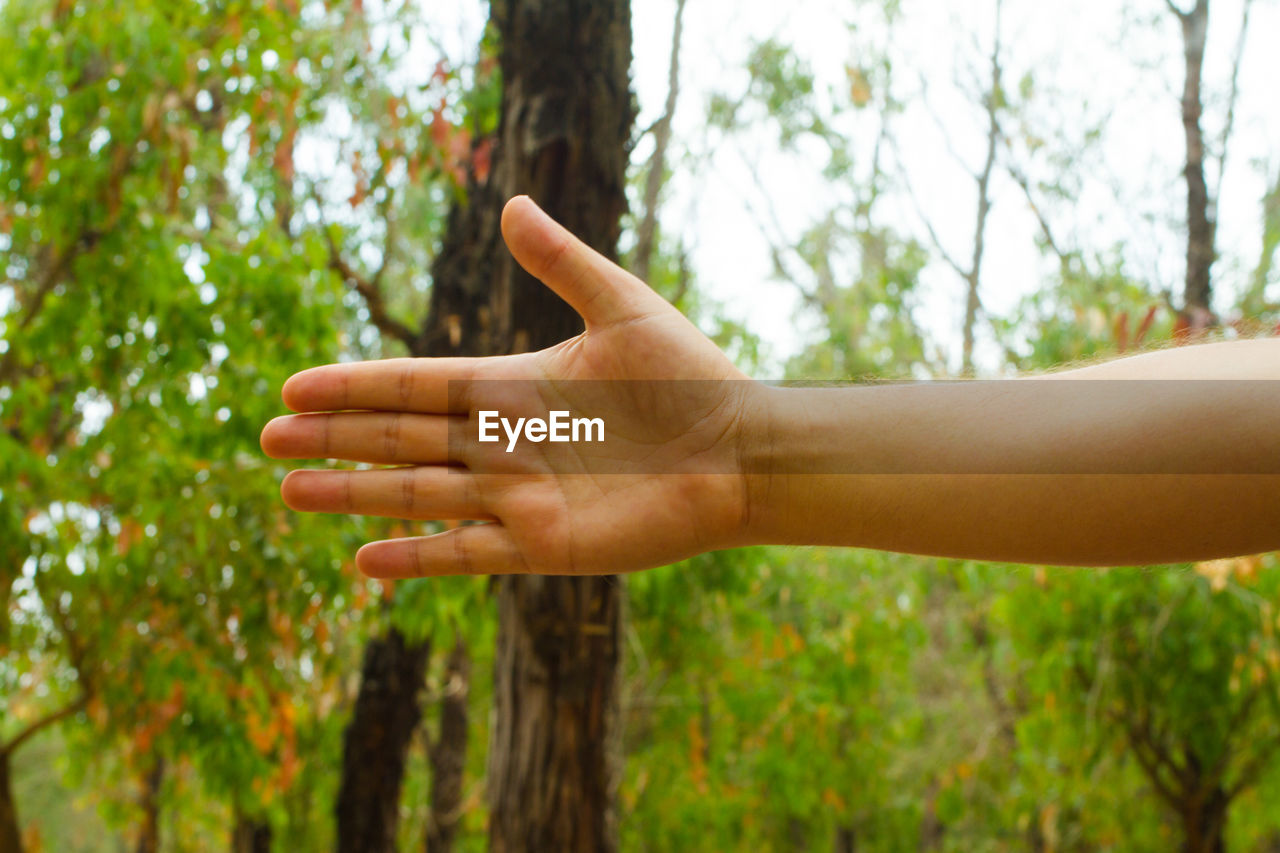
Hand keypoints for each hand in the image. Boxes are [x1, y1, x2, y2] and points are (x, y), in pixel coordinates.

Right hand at [260, 196, 759, 576]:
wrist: (739, 452)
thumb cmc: (690, 377)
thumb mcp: (623, 308)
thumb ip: (564, 263)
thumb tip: (511, 201)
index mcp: (513, 385)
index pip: (416, 385)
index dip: (357, 387)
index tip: (297, 387)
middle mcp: (504, 442)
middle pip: (400, 441)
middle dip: (336, 440)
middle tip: (269, 439)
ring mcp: (519, 497)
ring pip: (419, 496)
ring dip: (355, 496)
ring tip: (290, 492)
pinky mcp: (544, 546)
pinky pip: (466, 554)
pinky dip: (416, 558)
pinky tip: (364, 562)